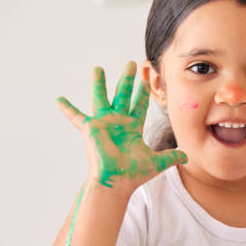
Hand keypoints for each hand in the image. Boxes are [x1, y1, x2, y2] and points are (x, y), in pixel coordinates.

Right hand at [56, 61, 186, 193]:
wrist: (117, 182)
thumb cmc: (133, 174)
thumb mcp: (156, 162)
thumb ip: (171, 156)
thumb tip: (187, 157)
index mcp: (132, 128)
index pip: (139, 105)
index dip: (143, 93)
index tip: (145, 80)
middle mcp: (118, 122)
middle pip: (123, 95)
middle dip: (127, 79)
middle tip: (131, 63)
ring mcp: (104, 124)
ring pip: (102, 98)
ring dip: (100, 83)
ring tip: (98, 68)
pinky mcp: (91, 129)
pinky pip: (76, 117)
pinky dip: (67, 109)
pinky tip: (58, 99)